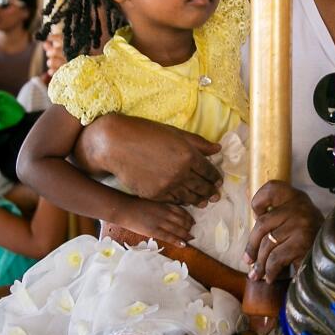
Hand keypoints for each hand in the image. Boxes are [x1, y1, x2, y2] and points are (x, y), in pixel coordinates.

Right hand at [77, 115, 221, 206]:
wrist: (116, 144)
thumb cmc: (145, 133)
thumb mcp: (175, 133)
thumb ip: (198, 143)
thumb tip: (217, 148)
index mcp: (189, 154)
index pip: (209, 170)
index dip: (216, 177)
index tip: (218, 181)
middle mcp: (181, 172)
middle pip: (202, 186)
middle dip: (211, 191)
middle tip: (215, 196)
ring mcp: (168, 185)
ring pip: (190, 197)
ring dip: (199, 200)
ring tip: (204, 202)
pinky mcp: (155, 194)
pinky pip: (174, 201)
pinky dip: (182, 202)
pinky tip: (185, 201)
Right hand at [105, 195, 194, 245]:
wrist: (124, 209)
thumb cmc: (135, 204)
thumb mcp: (152, 201)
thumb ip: (162, 206)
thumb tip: (171, 211)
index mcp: (164, 204)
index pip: (181, 211)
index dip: (188, 217)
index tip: (192, 221)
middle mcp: (164, 213)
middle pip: (182, 220)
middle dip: (189, 226)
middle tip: (192, 230)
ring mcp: (159, 222)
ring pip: (178, 229)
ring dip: (186, 234)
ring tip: (190, 238)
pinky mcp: (154, 231)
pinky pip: (169, 237)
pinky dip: (177, 241)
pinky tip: (184, 244)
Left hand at [245, 181, 321, 284]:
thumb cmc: (313, 239)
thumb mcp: (298, 220)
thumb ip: (278, 215)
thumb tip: (249, 205)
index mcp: (297, 198)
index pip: (272, 188)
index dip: (259, 201)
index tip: (257, 216)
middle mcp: (299, 207)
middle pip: (262, 224)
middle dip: (252, 246)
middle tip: (248, 260)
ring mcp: (301, 224)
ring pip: (268, 244)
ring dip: (260, 263)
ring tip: (258, 274)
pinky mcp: (302, 243)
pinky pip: (276, 258)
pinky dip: (270, 271)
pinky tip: (271, 277)